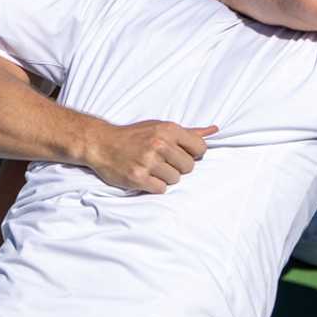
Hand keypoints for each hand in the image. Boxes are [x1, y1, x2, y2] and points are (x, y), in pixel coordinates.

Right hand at [85, 120, 216, 192]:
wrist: (101, 143)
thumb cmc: (135, 135)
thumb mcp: (161, 127)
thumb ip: (190, 132)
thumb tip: (215, 130)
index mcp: (168, 130)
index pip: (200, 148)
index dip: (193, 154)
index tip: (181, 154)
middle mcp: (160, 144)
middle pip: (189, 167)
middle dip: (178, 166)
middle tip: (162, 161)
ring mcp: (148, 161)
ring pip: (176, 179)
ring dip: (165, 177)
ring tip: (152, 168)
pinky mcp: (138, 177)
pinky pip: (161, 189)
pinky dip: (155, 186)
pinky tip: (146, 177)